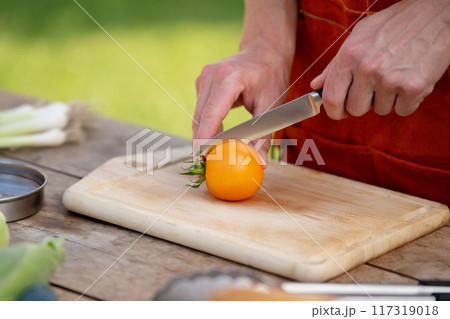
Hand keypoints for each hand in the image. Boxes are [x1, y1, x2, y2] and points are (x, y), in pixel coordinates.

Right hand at [192, 0, 297, 163]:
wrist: (264, 51)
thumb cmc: (272, 76)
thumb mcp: (272, 105)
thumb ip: (264, 134)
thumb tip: (259, 162)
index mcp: (229, 78)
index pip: (211, 115)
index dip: (205, 139)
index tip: (204, 159)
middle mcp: (211, 76)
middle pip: (200, 118)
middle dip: (202, 143)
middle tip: (207, 167)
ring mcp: (203, 78)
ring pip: (198, 116)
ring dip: (203, 136)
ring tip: (211, 157)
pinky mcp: (201, 83)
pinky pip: (201, 111)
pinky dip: (207, 126)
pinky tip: (216, 139)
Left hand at [311, 0, 449, 118]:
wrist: (437, 14)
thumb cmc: (394, 25)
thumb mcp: (359, 37)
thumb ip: (335, 65)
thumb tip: (316, 86)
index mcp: (350, 55)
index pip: (331, 98)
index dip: (333, 111)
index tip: (339, 112)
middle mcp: (367, 68)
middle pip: (355, 109)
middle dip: (364, 102)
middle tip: (375, 85)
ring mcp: (391, 79)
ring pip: (380, 110)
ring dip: (387, 99)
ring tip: (396, 74)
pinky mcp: (414, 88)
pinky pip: (402, 111)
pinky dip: (407, 101)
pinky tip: (410, 79)